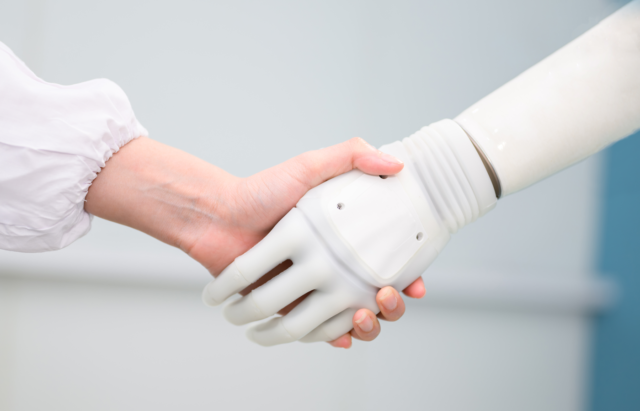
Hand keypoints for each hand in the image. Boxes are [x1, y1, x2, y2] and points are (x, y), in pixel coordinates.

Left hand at [86, 136, 424, 346]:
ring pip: (351, 320)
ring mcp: (311, 290)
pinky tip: (340, 338)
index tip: (417, 282)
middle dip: (391, 308)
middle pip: (376, 298)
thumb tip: (396, 162)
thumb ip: (351, 156)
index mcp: (345, 239)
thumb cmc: (263, 190)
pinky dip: (331, 339)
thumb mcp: (310, 166)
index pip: (389, 262)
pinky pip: (315, 331)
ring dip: (366, 328)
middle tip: (386, 299)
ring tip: (363, 319)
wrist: (217, 217)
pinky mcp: (287, 308)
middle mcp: (332, 268)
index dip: (410, 276)